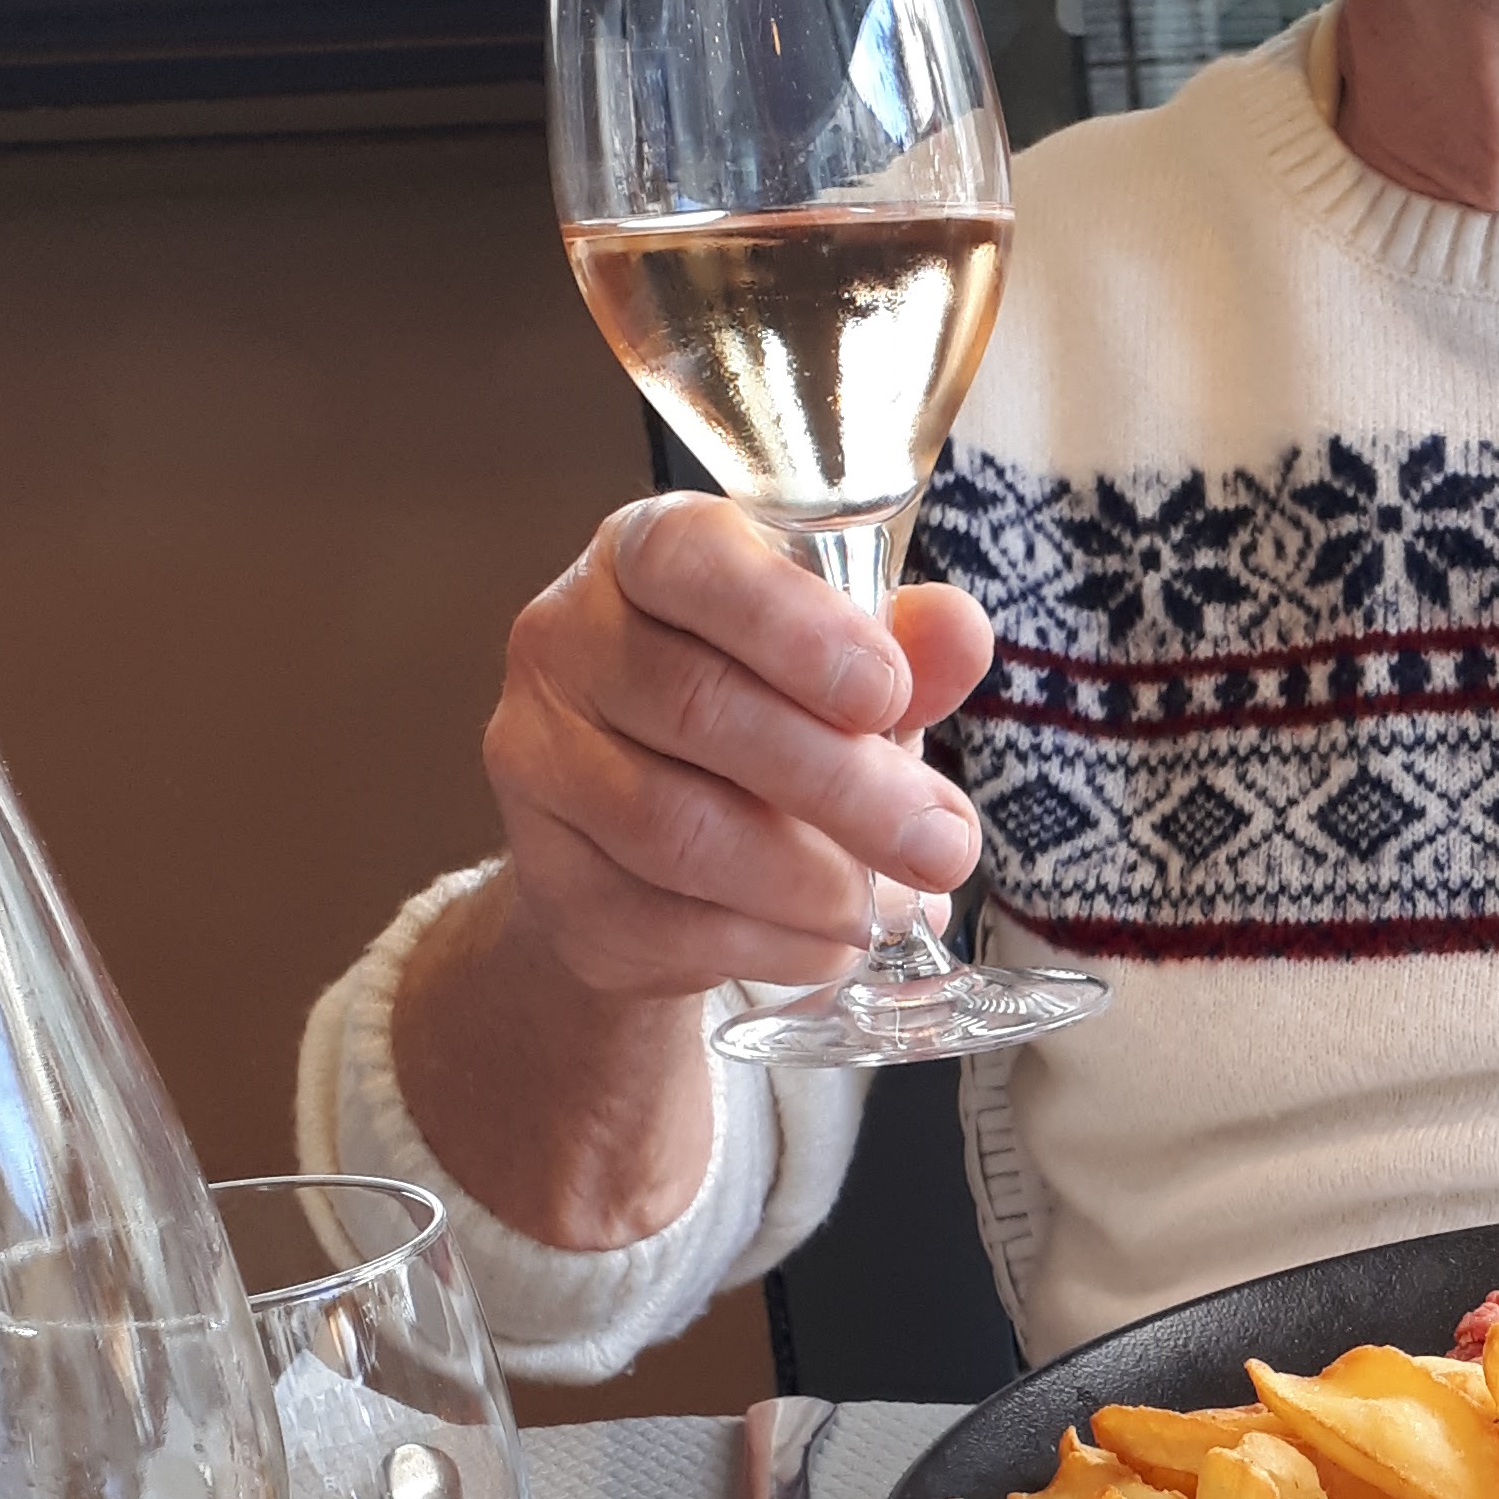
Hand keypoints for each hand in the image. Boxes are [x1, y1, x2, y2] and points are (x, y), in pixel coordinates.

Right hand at [482, 496, 993, 1000]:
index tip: (886, 693)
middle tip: (942, 844)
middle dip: (843, 785)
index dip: (792, 625)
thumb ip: (905, 653)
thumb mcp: (846, 678)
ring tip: (886, 904)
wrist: (651, 859)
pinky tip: (830, 941)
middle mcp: (565, 642)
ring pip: (678, 829)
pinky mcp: (548, 878)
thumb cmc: (763, 728)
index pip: (690, 558)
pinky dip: (772, 942)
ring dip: (809, 880)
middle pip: (699, 707)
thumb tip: (960, 632)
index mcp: (643, 556)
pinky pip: (665, 921)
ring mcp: (538, 762)